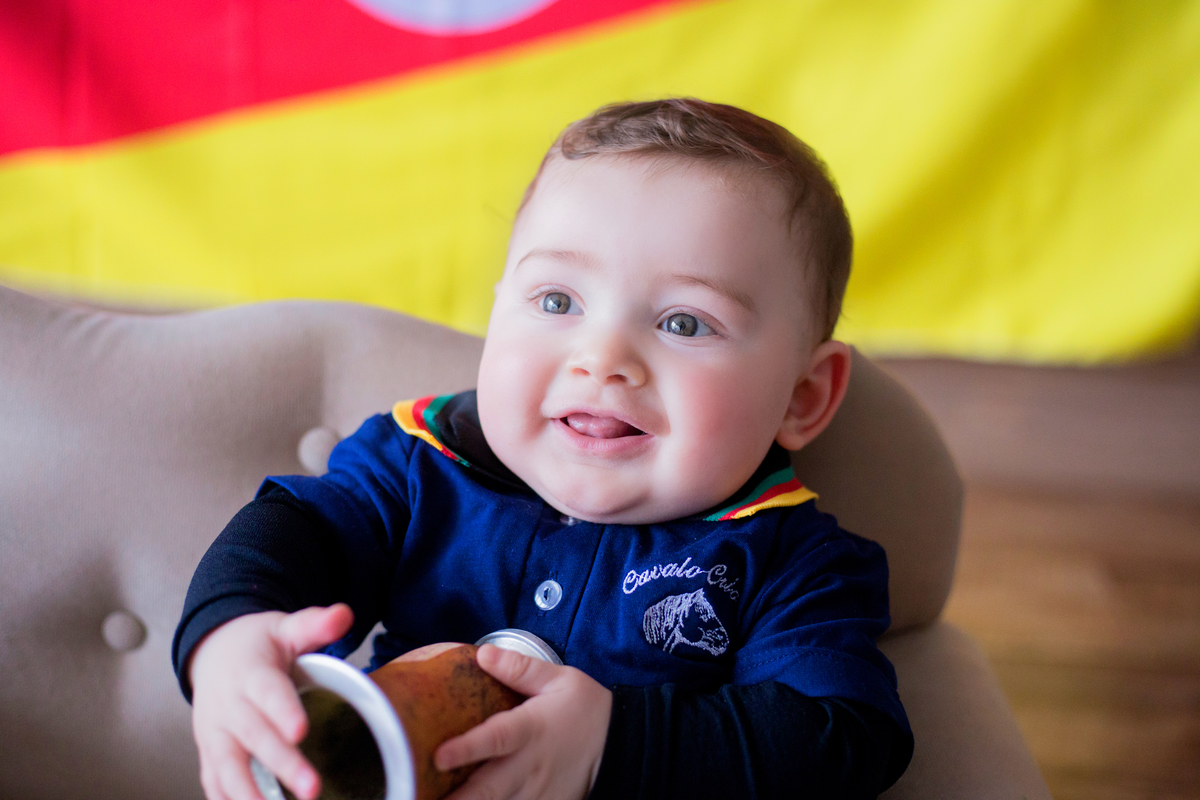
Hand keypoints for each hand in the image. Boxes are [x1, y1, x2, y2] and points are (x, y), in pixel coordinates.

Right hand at [188, 604, 354, 799]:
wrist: (213, 653)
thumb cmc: (257, 645)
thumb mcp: (286, 628)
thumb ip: (315, 624)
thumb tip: (345, 614)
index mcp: (251, 674)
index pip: (268, 693)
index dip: (283, 711)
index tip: (301, 731)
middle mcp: (229, 706)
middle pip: (254, 737)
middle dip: (282, 764)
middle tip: (311, 788)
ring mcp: (215, 733)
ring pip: (228, 767)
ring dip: (250, 794)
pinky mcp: (209, 753)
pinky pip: (214, 782)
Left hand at [435, 645, 612, 799]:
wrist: (622, 746)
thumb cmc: (586, 709)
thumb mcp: (560, 679)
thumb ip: (519, 668)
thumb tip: (482, 654)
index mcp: (532, 730)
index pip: (497, 739)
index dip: (467, 748)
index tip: (438, 755)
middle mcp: (529, 767)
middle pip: (487, 789)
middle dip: (454, 798)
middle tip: (419, 795)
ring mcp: (535, 794)